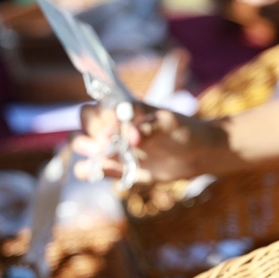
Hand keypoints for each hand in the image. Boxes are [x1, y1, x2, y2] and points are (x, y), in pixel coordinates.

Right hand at [72, 102, 227, 183]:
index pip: (97, 105)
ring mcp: (113, 147)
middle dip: (90, 132)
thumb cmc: (185, 130)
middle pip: (84, 122)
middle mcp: (113, 125)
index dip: (101, 117)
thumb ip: (150, 128)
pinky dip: (88, 171)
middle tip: (109, 144)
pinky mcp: (117, 168)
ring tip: (105, 155)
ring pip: (81, 143)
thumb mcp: (171, 124)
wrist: (197, 153)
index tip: (116, 128)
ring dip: (85, 149)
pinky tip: (97, 172)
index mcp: (123, 108)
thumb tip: (131, 137)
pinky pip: (92, 169)